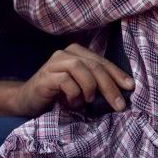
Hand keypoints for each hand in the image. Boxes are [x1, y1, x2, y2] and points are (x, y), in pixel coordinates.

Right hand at [9, 43, 134, 117]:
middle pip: (93, 65)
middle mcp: (65, 54)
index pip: (101, 61)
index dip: (116, 73)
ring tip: (89, 101)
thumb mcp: (80, 86)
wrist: (28, 99)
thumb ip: (95, 82)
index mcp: (76, 52)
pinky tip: (71, 103)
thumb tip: (121, 90)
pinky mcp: (46, 76)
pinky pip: (66, 81)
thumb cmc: (58, 94)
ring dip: (90, 87)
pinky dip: (74, 94)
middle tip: (119, 105)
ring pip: (80, 68)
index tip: (130, 87)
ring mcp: (54, 63)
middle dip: (109, 85)